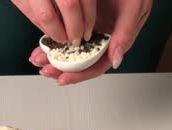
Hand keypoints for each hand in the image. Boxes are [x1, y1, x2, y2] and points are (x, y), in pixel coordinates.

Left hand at [26, 0, 151, 84]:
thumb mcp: (133, 8)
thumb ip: (125, 34)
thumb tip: (115, 61)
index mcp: (115, 42)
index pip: (95, 65)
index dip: (79, 74)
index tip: (63, 78)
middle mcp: (100, 38)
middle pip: (79, 62)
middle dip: (60, 68)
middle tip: (45, 69)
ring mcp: (89, 29)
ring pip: (69, 49)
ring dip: (53, 56)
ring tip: (38, 58)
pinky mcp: (79, 18)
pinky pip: (64, 31)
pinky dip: (53, 39)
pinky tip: (42, 43)